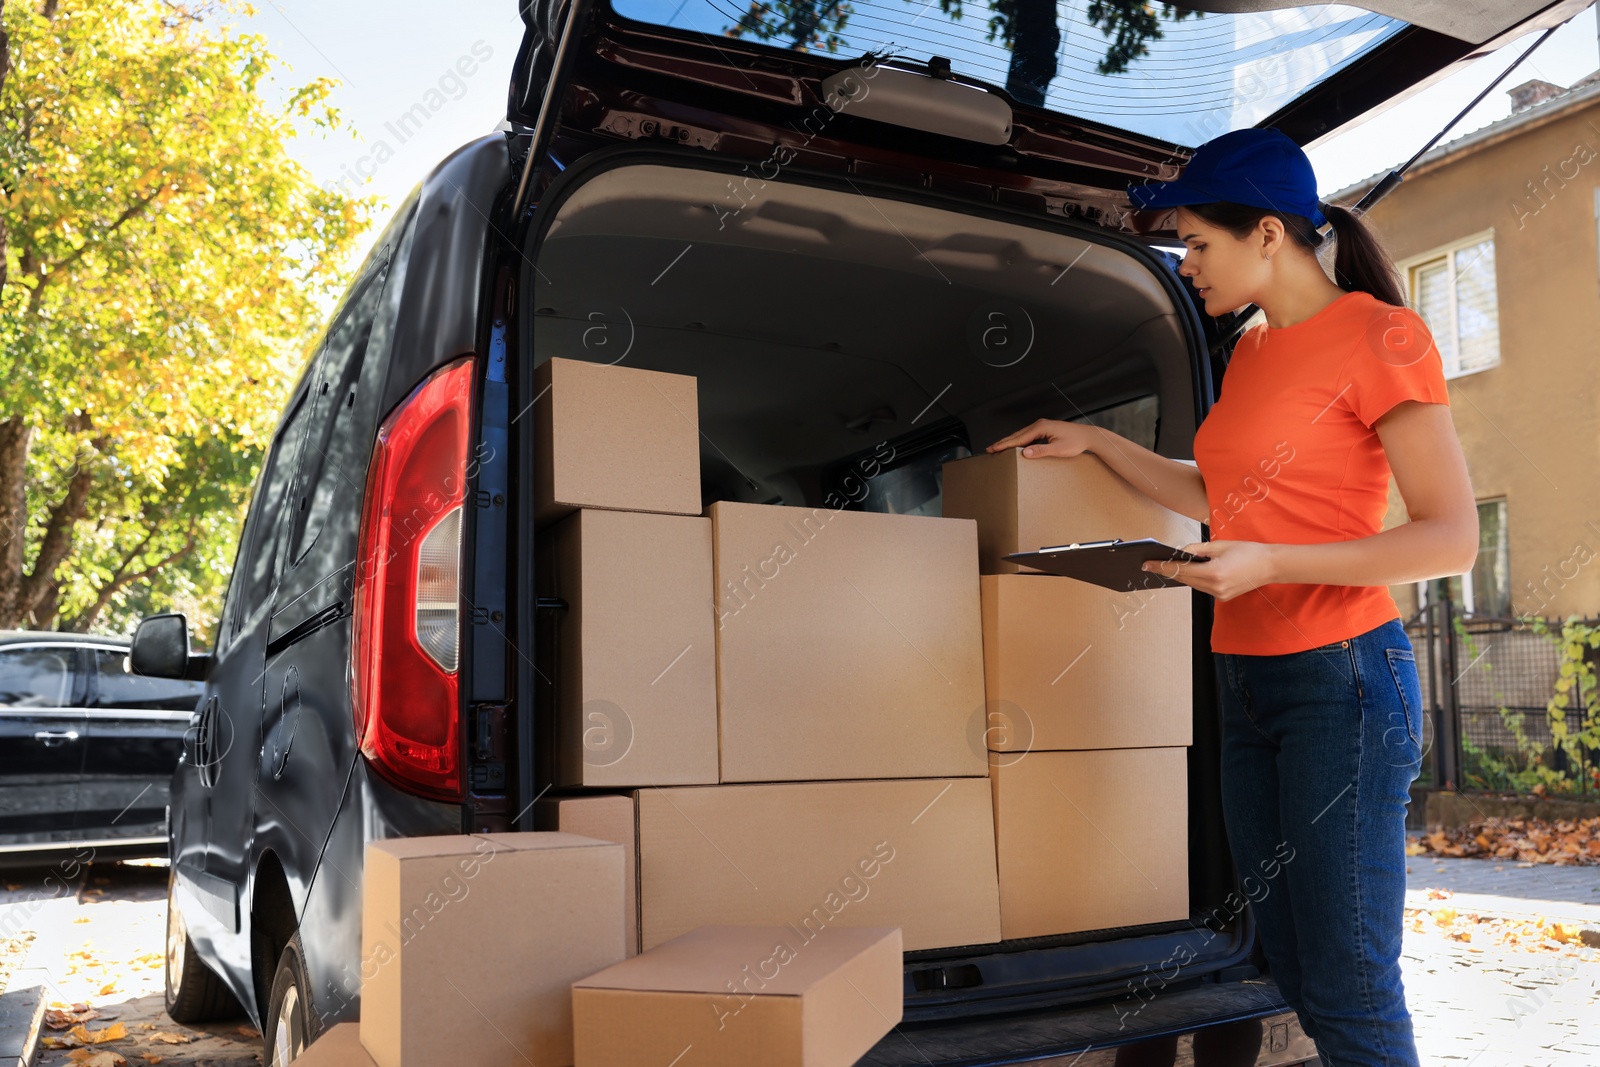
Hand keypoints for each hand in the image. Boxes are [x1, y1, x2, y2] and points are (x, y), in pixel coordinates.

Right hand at [987, 418, 1096, 458]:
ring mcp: (1042, 426)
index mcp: (1040, 427)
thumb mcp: (1058, 449)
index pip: (1018, 438)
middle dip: (1003, 442)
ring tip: (998, 448)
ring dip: (1009, 441)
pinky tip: (1015, 446)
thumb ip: (1040, 451)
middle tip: (990, 449)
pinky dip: (1018, 440)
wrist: (1088, 436)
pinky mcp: (1045, 429)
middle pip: (1017, 434)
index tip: (993, 449)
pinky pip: (1028, 435)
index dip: (1004, 444)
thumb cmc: (1075, 442)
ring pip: (1021, 434)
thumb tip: (1024, 452)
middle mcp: (1039, 424)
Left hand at [1142, 540, 1278, 600]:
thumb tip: (1180, 552)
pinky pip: (1201, 587)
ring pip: (1191, 584)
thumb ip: (1197, 549)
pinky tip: (1186, 572)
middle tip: (1150, 564)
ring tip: (1164, 566)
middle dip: (1167, 571)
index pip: (1180, 569)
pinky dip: (1193, 579)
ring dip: (1179, 575)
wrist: (1270, 566)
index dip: (1162, 566)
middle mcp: (1215, 587)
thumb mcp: (1220, 545)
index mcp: (1214, 573)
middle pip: (1183, 579)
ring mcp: (1219, 595)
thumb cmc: (1248, 552)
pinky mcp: (1222, 597)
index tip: (1147, 563)